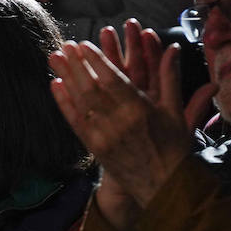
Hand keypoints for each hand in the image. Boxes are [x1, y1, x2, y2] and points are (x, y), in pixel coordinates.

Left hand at [49, 26, 202, 214]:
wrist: (162, 186)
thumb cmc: (173, 147)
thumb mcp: (175, 112)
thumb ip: (170, 78)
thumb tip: (174, 48)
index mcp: (139, 111)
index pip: (111, 80)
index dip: (96, 61)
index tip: (84, 44)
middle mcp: (117, 123)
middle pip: (89, 88)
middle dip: (75, 65)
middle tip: (63, 45)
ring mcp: (102, 136)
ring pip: (79, 102)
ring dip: (66, 78)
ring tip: (55, 58)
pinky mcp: (94, 147)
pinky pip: (74, 121)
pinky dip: (63, 102)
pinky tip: (55, 85)